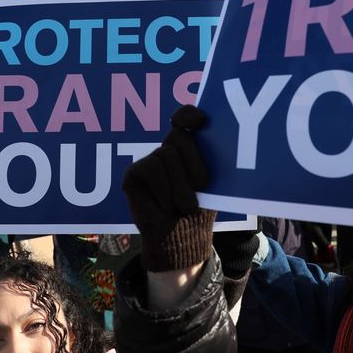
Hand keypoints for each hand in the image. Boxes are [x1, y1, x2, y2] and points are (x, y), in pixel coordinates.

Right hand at [122, 105, 215, 270]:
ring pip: (167, 154)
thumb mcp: (212, 184)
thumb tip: (218, 139)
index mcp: (191, 149)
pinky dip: (163, 189)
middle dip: (194, 163)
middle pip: (179, 136)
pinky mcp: (134, 172)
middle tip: (201, 187)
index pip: (186, 119)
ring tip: (183, 205)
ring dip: (180, 185)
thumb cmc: (199, 210)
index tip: (200, 121)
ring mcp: (151, 160)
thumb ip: (210, 161)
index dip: (189, 114)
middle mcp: (169, 150)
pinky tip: (165, 204)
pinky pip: (151, 168)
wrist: (182, 238)